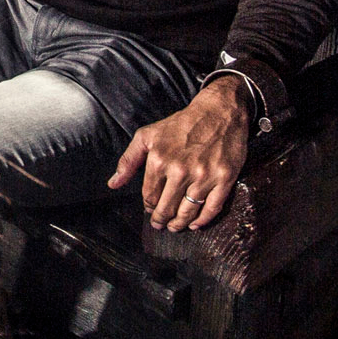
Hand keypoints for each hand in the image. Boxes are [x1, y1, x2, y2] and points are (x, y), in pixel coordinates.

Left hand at [109, 79, 251, 230]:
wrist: (219, 111)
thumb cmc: (181, 124)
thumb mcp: (148, 135)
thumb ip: (128, 160)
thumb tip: (113, 184)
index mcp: (159, 160)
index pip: (149, 196)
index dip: (148, 207)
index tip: (150, 209)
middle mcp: (180, 170)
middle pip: (167, 208)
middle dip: (161, 220)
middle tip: (160, 224)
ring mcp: (204, 176)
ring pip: (188, 212)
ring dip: (179, 224)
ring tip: (175, 227)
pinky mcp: (224, 178)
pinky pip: (212, 208)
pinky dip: (203, 221)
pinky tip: (195, 224)